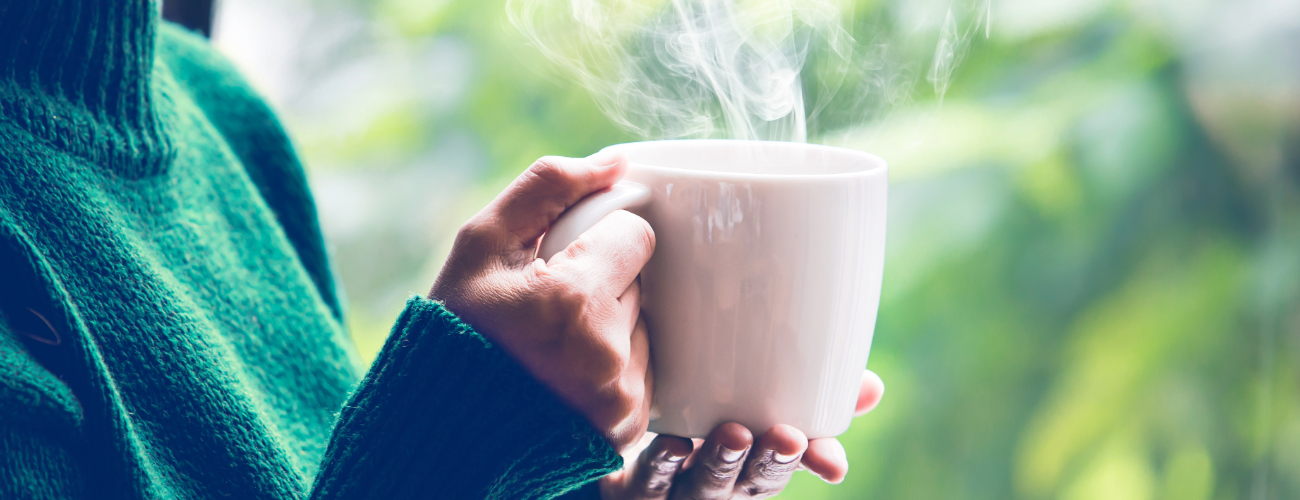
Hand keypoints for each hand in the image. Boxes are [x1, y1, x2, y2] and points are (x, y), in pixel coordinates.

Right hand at [429, 153, 655, 449]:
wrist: (443, 428)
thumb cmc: (455, 330)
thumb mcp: (480, 246)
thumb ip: (547, 188)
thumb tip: (616, 162)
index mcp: (574, 300)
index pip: (636, 235)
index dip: (598, 243)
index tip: (565, 262)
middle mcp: (608, 353)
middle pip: (639, 282)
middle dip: (601, 285)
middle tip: (547, 311)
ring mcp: (622, 397)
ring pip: (643, 325)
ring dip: (610, 326)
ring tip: (553, 347)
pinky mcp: (630, 426)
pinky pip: (642, 369)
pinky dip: (612, 366)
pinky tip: (566, 375)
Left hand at [599, 370, 885, 498]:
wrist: (607, 430)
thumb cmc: (697, 415)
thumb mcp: (752, 402)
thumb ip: (810, 391)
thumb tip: (874, 388)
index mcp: (752, 462)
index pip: (792, 466)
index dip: (815, 464)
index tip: (834, 462)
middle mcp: (720, 481)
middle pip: (751, 482)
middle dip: (771, 464)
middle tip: (788, 438)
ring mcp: (677, 487)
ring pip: (704, 485)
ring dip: (722, 462)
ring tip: (735, 435)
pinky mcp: (634, 483)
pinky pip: (649, 477)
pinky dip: (662, 463)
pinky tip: (675, 444)